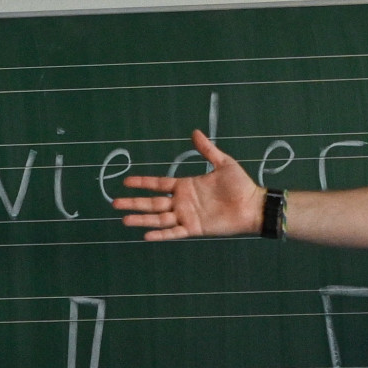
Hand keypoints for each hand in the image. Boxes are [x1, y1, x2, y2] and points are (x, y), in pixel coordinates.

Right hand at [111, 131, 263, 239]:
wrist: (253, 205)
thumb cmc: (240, 184)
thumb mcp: (223, 163)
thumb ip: (207, 149)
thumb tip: (195, 132)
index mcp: (186, 186)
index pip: (158, 184)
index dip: (142, 183)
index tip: (125, 182)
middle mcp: (182, 202)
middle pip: (152, 202)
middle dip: (133, 202)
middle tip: (114, 202)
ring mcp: (187, 216)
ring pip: (158, 218)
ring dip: (141, 219)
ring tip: (123, 219)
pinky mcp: (195, 229)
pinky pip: (174, 232)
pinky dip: (160, 235)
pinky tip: (145, 235)